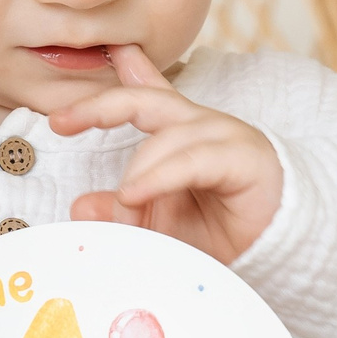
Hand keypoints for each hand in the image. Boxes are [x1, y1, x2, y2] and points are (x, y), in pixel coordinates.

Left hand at [48, 44, 282, 263]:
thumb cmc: (220, 230)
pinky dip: (160, 175)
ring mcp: (224, 137)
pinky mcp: (245, 158)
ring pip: (168, 138)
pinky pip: (194, 159)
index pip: (142, 97)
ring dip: (139, 172)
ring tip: (125, 200)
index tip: (65, 95)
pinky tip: (135, 191)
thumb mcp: (159, 223)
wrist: (276, 249)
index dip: (108, 88)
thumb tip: (81, 206)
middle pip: (145, 101)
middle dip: (100, 106)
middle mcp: (199, 126)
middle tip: (60, 121)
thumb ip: (123, 211)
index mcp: (177, 134)